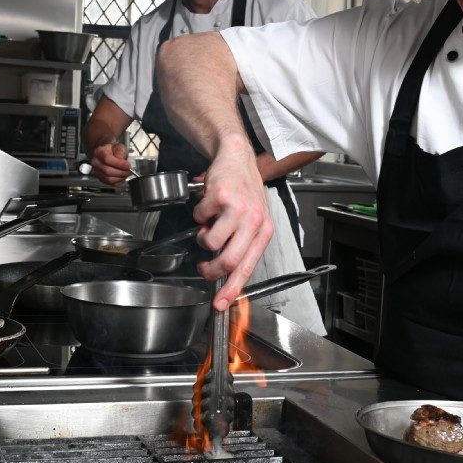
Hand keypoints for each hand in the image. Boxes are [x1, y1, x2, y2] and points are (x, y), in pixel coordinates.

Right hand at [90, 142, 131, 184]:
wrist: (108, 152)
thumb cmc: (113, 150)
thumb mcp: (119, 146)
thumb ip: (121, 151)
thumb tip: (122, 159)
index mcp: (100, 152)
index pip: (107, 159)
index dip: (119, 164)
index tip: (128, 165)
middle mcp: (96, 162)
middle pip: (107, 171)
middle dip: (121, 172)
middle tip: (129, 170)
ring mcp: (97, 171)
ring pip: (109, 179)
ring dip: (120, 177)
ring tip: (126, 173)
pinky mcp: (101, 178)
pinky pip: (110, 183)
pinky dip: (118, 181)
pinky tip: (122, 176)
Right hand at [192, 135, 273, 310]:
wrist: (237, 158)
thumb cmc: (244, 191)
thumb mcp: (252, 220)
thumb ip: (242, 245)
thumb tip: (225, 275)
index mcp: (264, 231)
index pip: (248, 267)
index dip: (232, 289)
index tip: (220, 304)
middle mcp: (254, 221)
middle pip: (228, 260)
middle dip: (210, 270)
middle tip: (203, 267)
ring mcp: (238, 209)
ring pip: (209, 241)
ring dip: (202, 236)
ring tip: (210, 224)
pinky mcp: (220, 197)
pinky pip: (199, 218)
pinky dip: (199, 214)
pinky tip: (209, 203)